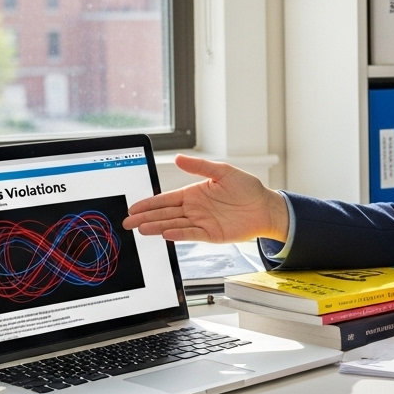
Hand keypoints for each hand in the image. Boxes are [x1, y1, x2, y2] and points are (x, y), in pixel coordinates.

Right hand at [122, 155, 288, 242]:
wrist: (265, 207)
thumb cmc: (247, 189)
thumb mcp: (223, 172)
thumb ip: (200, 167)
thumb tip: (179, 158)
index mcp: (194, 194)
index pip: (166, 199)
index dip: (149, 203)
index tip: (134, 206)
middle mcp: (194, 209)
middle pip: (165, 214)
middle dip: (146, 217)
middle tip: (128, 222)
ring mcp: (201, 222)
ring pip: (174, 225)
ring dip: (157, 226)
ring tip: (141, 228)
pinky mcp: (211, 234)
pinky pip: (191, 234)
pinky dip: (179, 234)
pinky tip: (166, 234)